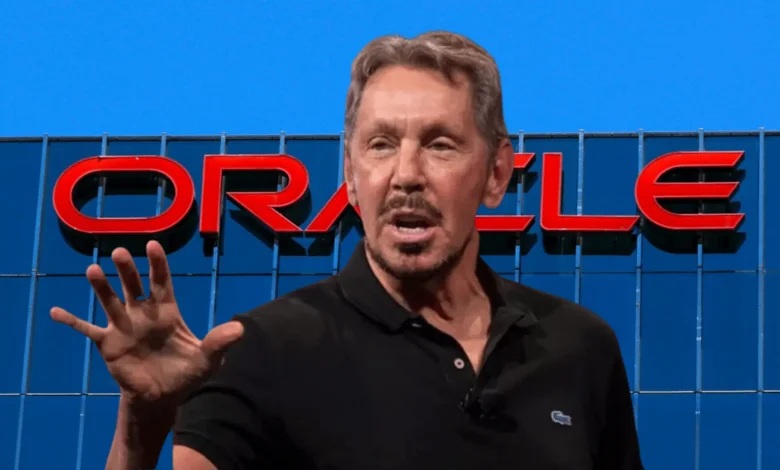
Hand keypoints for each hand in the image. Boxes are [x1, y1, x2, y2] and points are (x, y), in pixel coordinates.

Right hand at [50, 240, 243, 406]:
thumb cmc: (186, 374)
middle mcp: (143, 313)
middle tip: (120, 252)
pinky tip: (56, 311)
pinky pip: (87, 330)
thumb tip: (240, 330)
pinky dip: (72, 322)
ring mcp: (123, 327)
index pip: (162, 282)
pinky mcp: (108, 344)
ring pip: (110, 302)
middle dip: (127, 270)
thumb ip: (219, 343)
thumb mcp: (208, 360)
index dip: (158, 264)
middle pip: (133, 286)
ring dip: (101, 287)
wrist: (162, 397)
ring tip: (92, 270)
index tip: (153, 245)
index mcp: (167, 311)